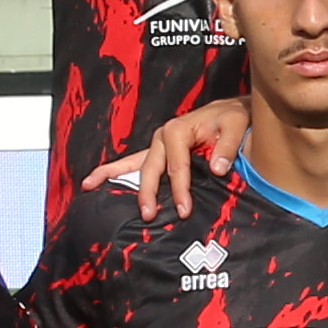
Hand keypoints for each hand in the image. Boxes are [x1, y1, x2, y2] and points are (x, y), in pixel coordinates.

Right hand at [100, 96, 251, 216]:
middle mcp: (162, 137)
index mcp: (178, 130)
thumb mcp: (237, 124)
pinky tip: (94, 181)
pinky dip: (113, 172)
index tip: (184, 210)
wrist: (231, 112)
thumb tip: (218, 169)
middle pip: (150, 168)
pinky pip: (132, 164)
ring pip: (133, 165)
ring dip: (113, 178)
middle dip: (148, 192)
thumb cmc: (233, 118)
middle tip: (148, 215)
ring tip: (90, 188)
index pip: (177, 166)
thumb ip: (228, 146)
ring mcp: (156, 145)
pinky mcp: (157, 152)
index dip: (180, 189)